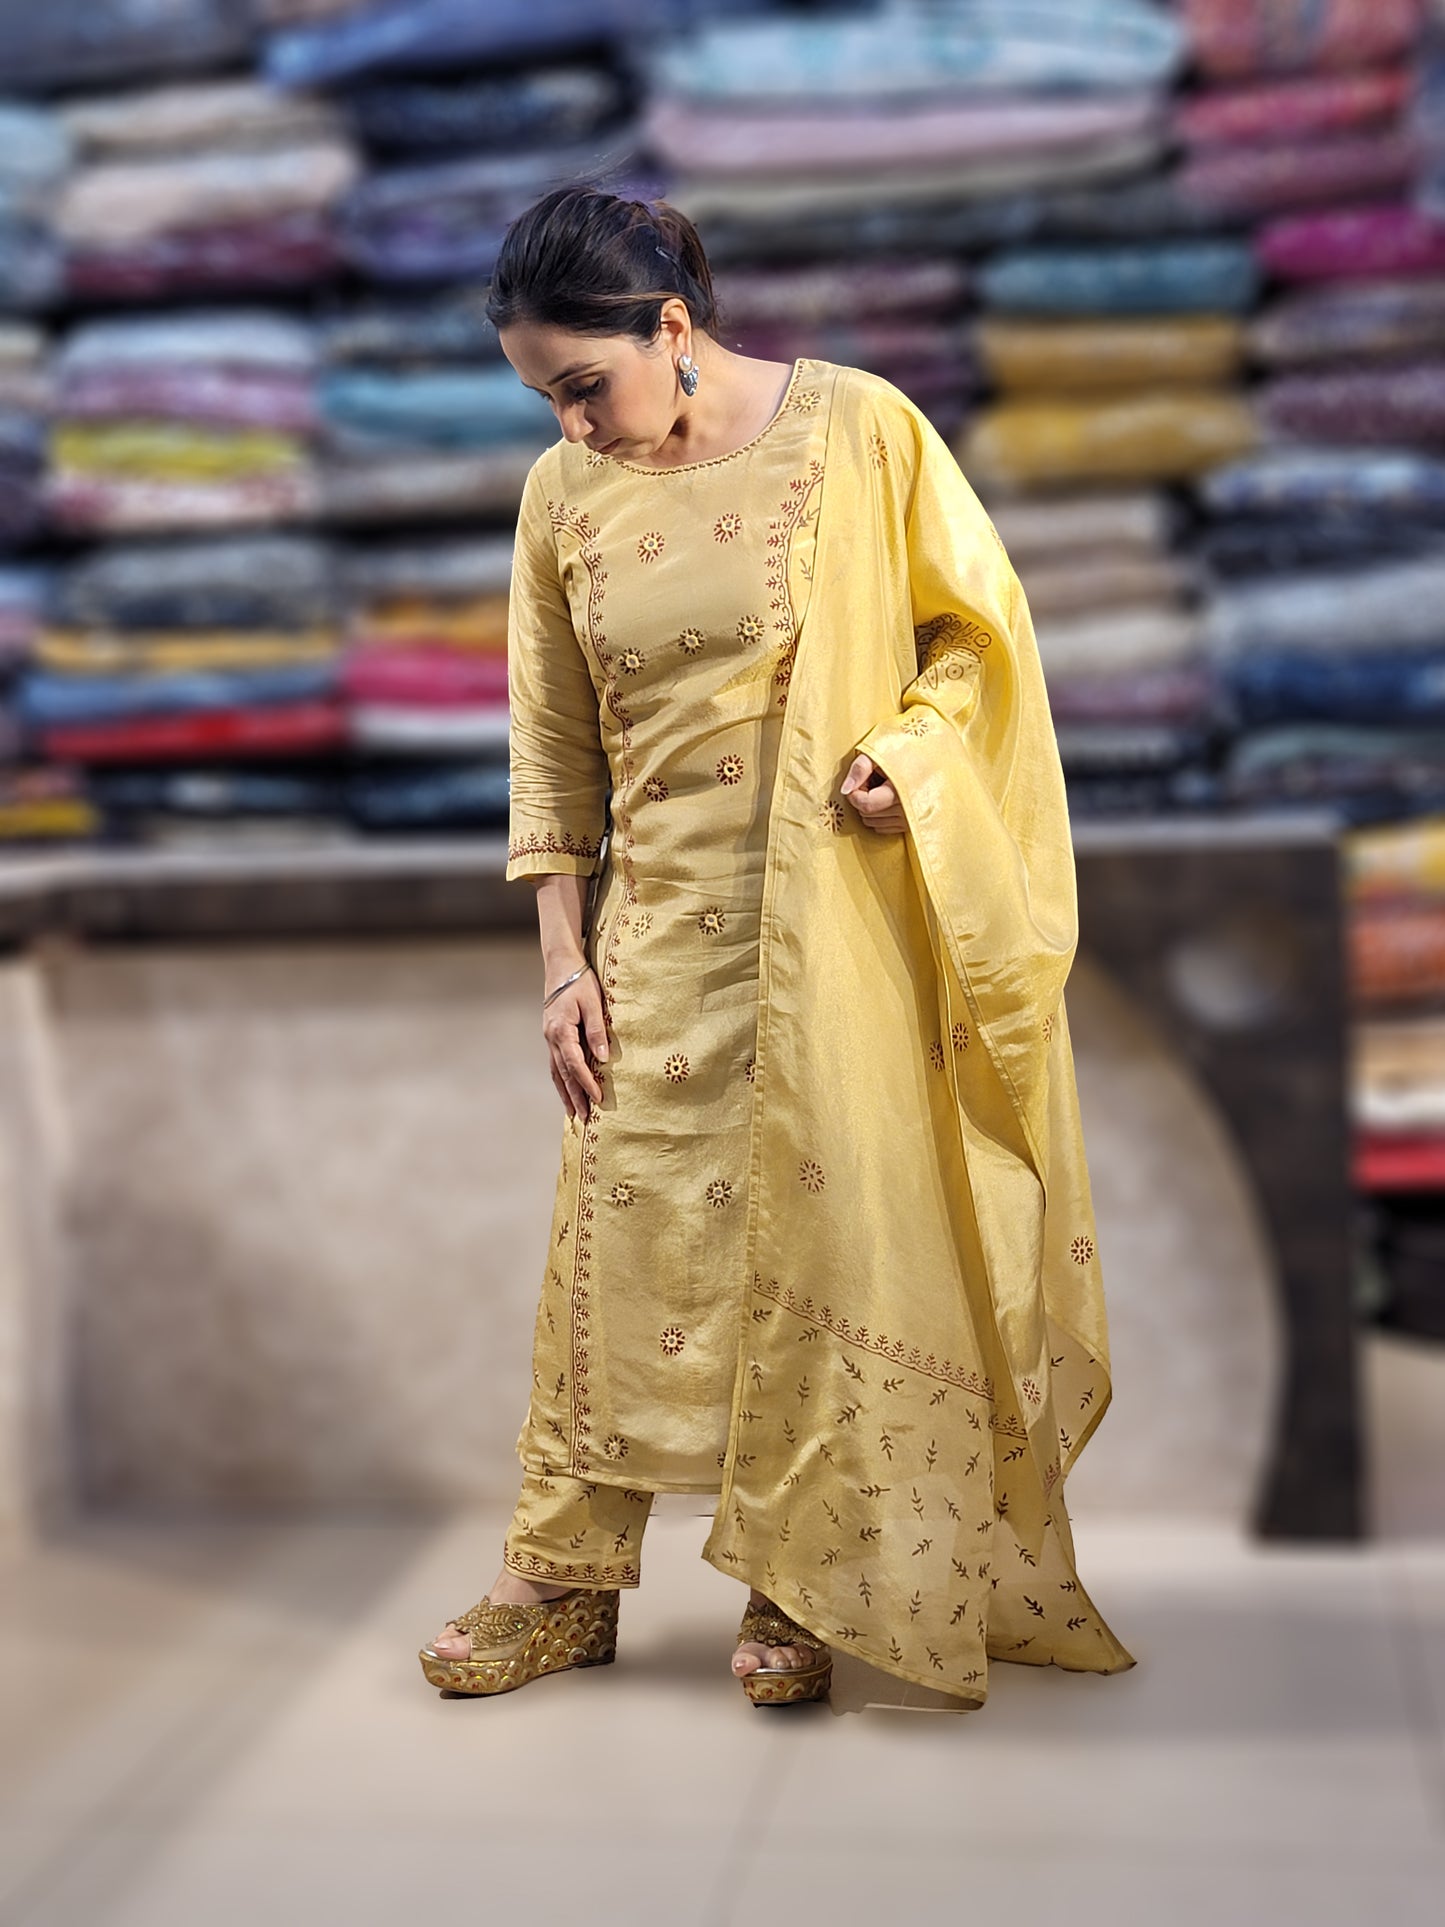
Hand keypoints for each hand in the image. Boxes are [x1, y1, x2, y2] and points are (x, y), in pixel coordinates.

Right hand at [542, 966, 608, 1120]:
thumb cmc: (580, 982)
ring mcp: (549, 1038)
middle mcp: (551, 1038)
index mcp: (561, 1030)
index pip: (575, 1064)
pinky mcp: (551, 1036)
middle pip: (563, 1074)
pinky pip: (555, 1064)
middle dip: (575, 1096)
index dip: (587, 1083)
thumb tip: (603, 1058)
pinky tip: (566, 1090)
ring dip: (565, 1093)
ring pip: (556, 1072)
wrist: (561, 965)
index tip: (598, 1098)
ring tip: (573, 1112)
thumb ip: (597, 1031)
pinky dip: (560, 1080)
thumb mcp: (593, 1004)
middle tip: (584, 1118)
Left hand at [840, 752, 905, 834]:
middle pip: (866, 814)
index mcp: (901, 791)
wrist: (932, 756)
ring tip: (881, 788)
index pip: (865, 804)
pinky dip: (879, 815)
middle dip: (862, 798)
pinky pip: (883, 828)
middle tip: (872, 780)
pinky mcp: (910, 826)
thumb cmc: (906, 751)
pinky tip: (887, 799)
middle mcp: (907, 810)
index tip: (860, 780)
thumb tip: (845, 790)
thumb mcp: (880, 752)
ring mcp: (909, 820)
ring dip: (870, 807)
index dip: (855, 792)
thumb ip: (860, 769)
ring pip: (872, 822)